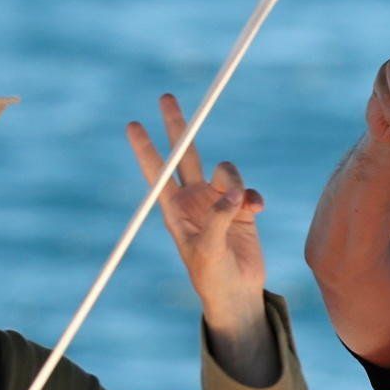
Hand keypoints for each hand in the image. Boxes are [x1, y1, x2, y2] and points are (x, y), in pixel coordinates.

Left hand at [127, 92, 268, 345]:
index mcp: (174, 210)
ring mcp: (218, 201)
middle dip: (176, 126)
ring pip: (226, 170)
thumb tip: (234, 194)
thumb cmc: (211, 276)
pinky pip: (248, 190)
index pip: (157, 172)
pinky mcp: (242, 208)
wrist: (237, 293)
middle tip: (165, 96)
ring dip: (234, 181)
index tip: (132, 125)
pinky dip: (253, 197)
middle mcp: (194, 200)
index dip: (145, 148)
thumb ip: (217, 218)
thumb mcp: (206, 249)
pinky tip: (256, 211)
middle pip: (184, 153)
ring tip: (241, 204)